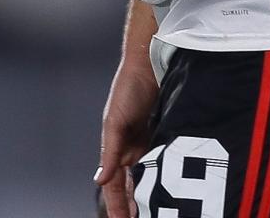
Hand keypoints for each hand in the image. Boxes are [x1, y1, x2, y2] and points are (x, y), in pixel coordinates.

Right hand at [94, 56, 157, 217]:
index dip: (116, 206)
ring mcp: (148, 145)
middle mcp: (131, 150)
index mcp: (115, 148)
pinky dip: (164, 178)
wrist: (150, 66)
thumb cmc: (128, 89)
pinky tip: (171, 188)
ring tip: (154, 211)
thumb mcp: (116, 122)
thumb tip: (99, 179)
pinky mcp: (166, 137)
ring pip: (147, 178)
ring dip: (147, 195)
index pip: (114, 186)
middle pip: (130, 187)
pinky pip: (164, 163)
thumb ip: (109, 152)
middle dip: (131, 205)